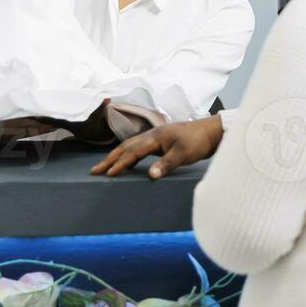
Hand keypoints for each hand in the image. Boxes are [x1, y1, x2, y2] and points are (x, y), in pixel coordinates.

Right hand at [90, 116, 223, 178]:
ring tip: (105, 165)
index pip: (133, 152)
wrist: (210, 131)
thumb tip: (150, 175)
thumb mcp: (183, 155)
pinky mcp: (160, 140)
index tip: (108, 174)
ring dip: (117, 155)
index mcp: (155, 137)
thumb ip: (166, 164)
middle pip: (126, 147)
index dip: (120, 164)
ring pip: (130, 145)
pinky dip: (128, 153)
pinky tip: (127, 159)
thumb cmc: (198, 142)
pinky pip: (138, 146)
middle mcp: (152, 134)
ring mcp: (155, 136)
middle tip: (95, 170)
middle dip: (110, 159)